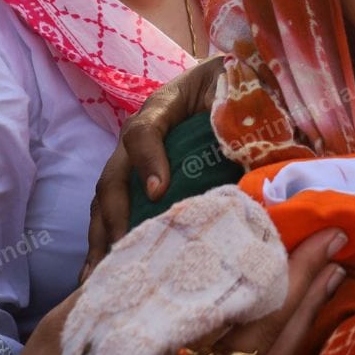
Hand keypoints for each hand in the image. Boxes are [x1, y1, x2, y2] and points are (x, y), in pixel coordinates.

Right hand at [6, 230, 344, 354]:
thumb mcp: (72, 337)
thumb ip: (121, 292)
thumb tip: (173, 240)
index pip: (249, 338)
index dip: (289, 288)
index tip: (316, 245)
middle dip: (308, 297)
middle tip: (334, 245)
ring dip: (299, 320)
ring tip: (326, 273)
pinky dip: (277, 345)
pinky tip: (290, 311)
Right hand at [81, 56, 223, 282]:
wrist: (231, 76)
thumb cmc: (233, 86)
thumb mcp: (234, 93)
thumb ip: (238, 121)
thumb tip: (255, 166)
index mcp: (163, 108)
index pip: (143, 132)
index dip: (148, 161)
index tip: (159, 193)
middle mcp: (139, 135)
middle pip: (114, 176)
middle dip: (115, 216)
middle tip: (125, 250)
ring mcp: (134, 160)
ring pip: (107, 200)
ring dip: (102, 239)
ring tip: (100, 278)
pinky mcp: (138, 182)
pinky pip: (115, 212)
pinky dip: (107, 243)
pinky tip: (98, 277)